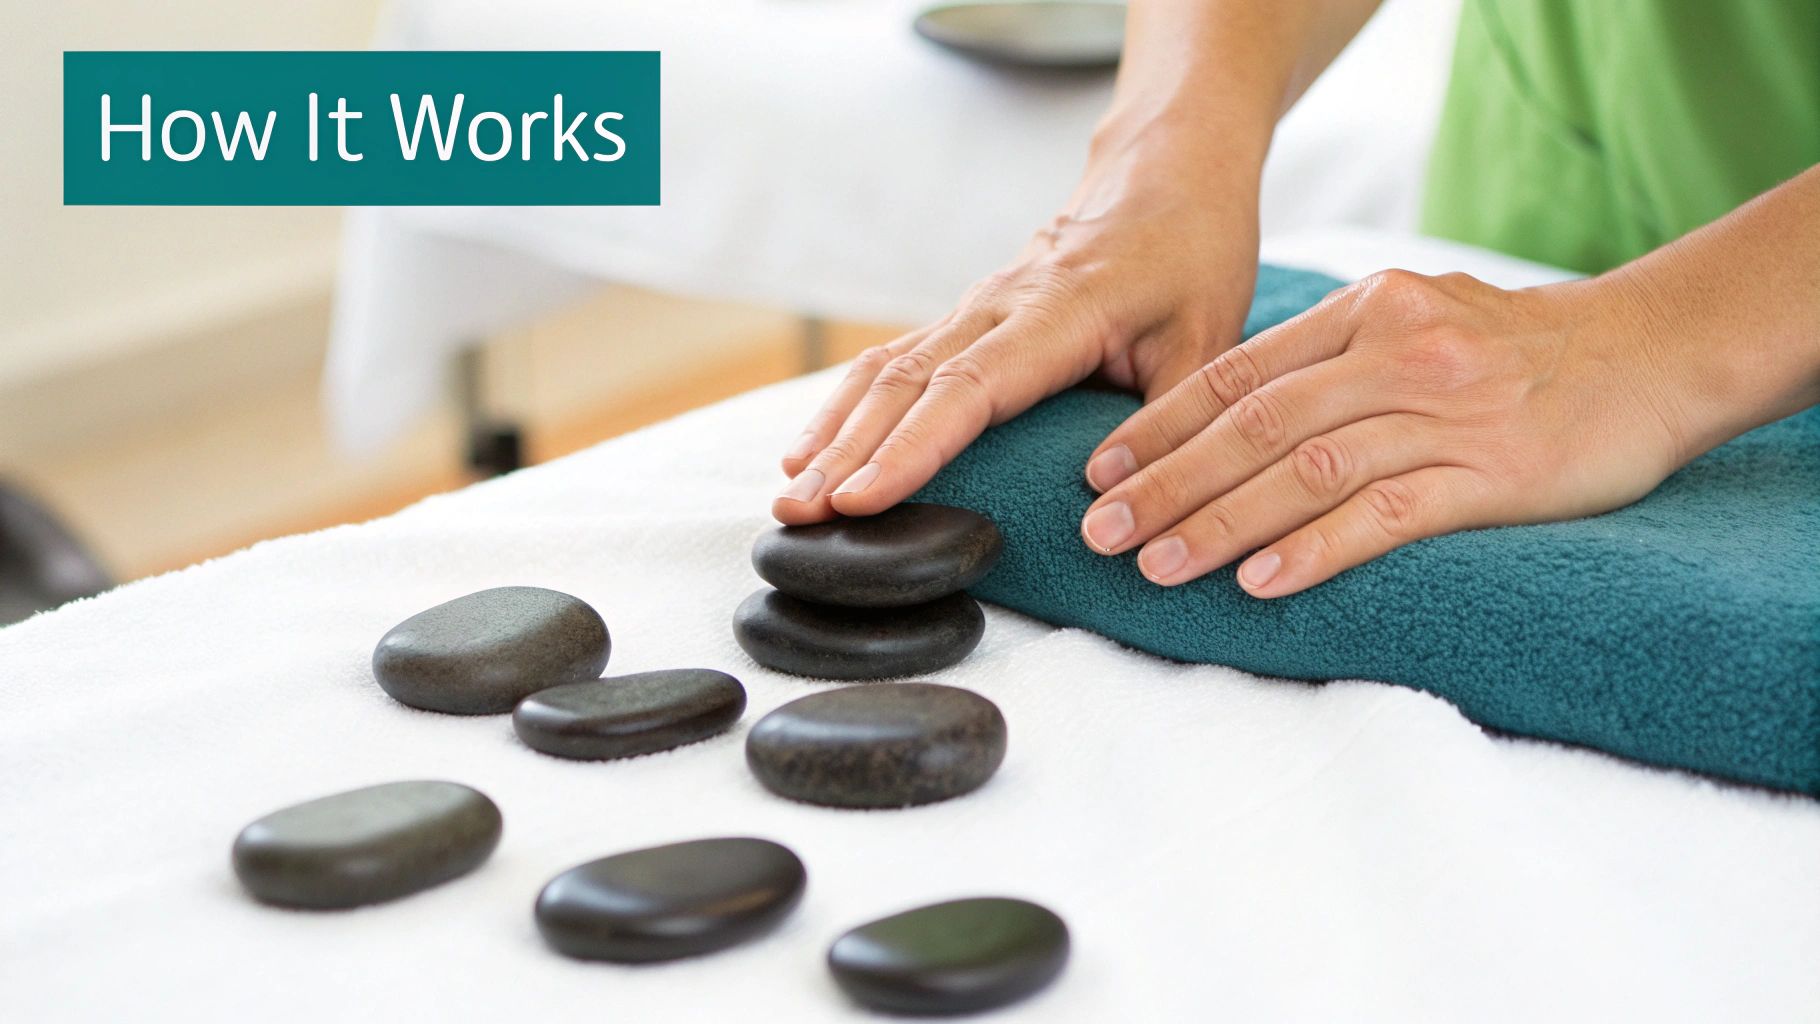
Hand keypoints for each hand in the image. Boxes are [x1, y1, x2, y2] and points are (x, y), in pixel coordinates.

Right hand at [772, 124, 1262, 523]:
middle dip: (845, 454)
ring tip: (789, 497)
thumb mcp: (1209, 338)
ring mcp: (972, 309)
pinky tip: (813, 451)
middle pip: (903, 384)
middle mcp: (997, 306)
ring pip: (884, 372)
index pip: (967, 388)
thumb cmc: (1190, 252)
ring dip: (832, 435)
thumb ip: (1169, 421)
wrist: (1166, 174)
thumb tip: (1124, 508)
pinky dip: (847, 410)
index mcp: (1056, 311)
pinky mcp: (965, 319)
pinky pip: (891, 363)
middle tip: (795, 516)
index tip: (861, 500)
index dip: (911, 448)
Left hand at [1077, 269, 1697, 596]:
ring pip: (1308, 472)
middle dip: (1168, 483)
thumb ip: (1327, 353)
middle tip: (1101, 531)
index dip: (1159, 426)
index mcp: (1364, 310)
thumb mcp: (1414, 315)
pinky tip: (1262, 582)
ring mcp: (1444, 414)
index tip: (1099, 472)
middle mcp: (1395, 353)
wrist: (1649, 353)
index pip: (1237, 374)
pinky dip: (1317, 549)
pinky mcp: (1492, 475)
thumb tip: (1225, 411)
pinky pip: (1387, 515)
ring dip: (1223, 524)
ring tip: (1158, 566)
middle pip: (1256, 426)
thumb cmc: (1514, 346)